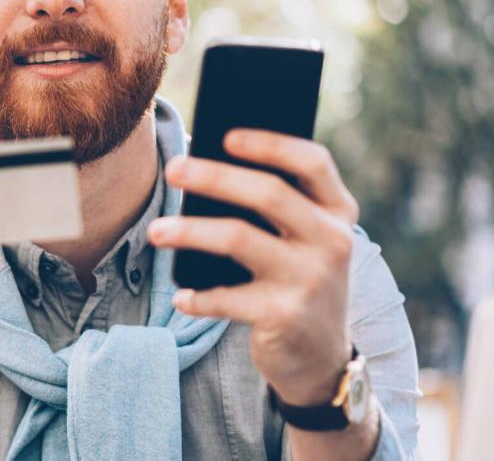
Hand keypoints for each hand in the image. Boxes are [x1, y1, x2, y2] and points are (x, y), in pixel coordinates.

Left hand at [147, 129, 358, 406]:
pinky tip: (181, 297)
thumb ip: (277, 206)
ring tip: (155, 231)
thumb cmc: (298, 279)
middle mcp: (333, 242)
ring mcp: (311, 279)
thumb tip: (205, 166)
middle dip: (213, 176)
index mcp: (338, 212)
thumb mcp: (304, 240)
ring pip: (239, 239)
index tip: (226, 135)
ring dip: (190, 231)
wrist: (321, 358)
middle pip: (268, 193)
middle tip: (172, 169)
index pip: (313, 162)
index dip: (270, 143)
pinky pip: (227, 297)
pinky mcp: (286, 316)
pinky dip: (198, 297)